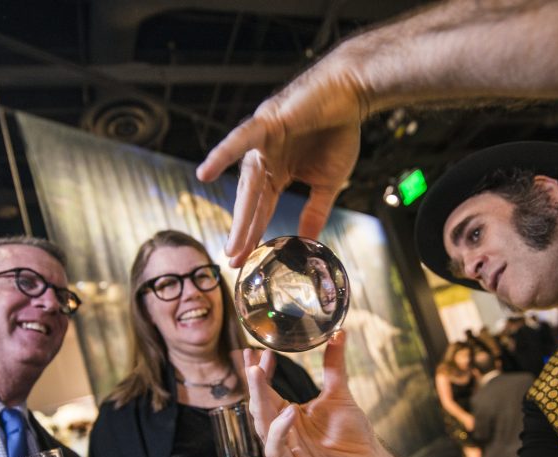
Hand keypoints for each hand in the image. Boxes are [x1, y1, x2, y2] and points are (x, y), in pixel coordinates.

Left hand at [196, 62, 365, 266]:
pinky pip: (240, 140)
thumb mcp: (329, 182)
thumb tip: (308, 239)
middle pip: (250, 201)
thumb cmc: (339, 131)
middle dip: (242, 232)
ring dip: (240, 212)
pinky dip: (222, 154)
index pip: (261, 209)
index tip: (244, 261)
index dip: (253, 235)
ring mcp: (262, 142)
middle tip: (233, 260)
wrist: (351, 93)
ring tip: (233, 241)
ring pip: (248, 182)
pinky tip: (206, 173)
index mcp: (277, 172)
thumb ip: (315, 210)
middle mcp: (265, 159)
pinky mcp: (266, 123)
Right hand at [245, 330, 395, 456]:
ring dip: (259, 401)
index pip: (265, 393)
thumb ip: (333, 366)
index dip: (258, 373)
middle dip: (253, 384)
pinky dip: (279, 431)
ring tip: (259, 375)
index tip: (256, 350)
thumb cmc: (353, 435)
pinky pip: (276, 451)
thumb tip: (339, 333)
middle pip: (258, 407)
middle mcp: (282, 435)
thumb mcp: (339, 394)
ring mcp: (286, 454)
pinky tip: (289, 411)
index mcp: (287, 418)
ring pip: (262, 427)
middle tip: (252, 361)